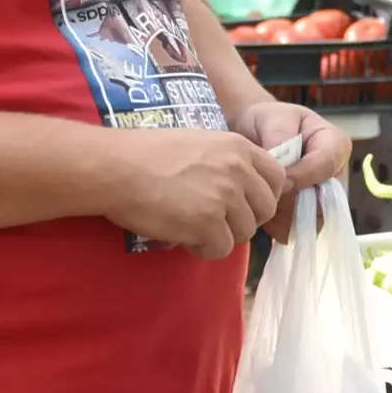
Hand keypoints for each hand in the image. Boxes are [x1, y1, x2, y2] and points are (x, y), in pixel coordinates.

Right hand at [102, 127, 289, 259]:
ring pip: (244, 233)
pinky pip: (221, 249)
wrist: (114, 167)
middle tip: (216, 221)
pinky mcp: (207, 223)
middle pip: (265, 210)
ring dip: (221, 236)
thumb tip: (247, 190)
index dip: (263, 196)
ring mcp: (224, 197)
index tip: (245, 204)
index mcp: (239, 147)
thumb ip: (229, 162)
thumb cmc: (147, 155)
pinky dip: (203, 249)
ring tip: (192, 227)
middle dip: (244, 220)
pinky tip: (183, 237)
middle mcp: (238, 170)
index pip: (277, 177)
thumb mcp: (199, 143)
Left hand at [231, 99, 353, 241]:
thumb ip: (281, 142)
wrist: (250, 134)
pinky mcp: (306, 216)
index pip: (328, 166)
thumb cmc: (266, 122)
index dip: (302, 175)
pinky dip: (277, 225)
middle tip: (268, 192)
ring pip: (311, 220)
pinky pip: (298, 230)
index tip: (278, 178)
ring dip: (284, 214)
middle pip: (324, 200)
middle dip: (292, 200)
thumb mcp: (274, 120)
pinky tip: (264, 210)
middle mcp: (335, 175)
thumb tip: (286, 176)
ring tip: (263, 199)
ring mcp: (322, 198)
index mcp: (335, 145)